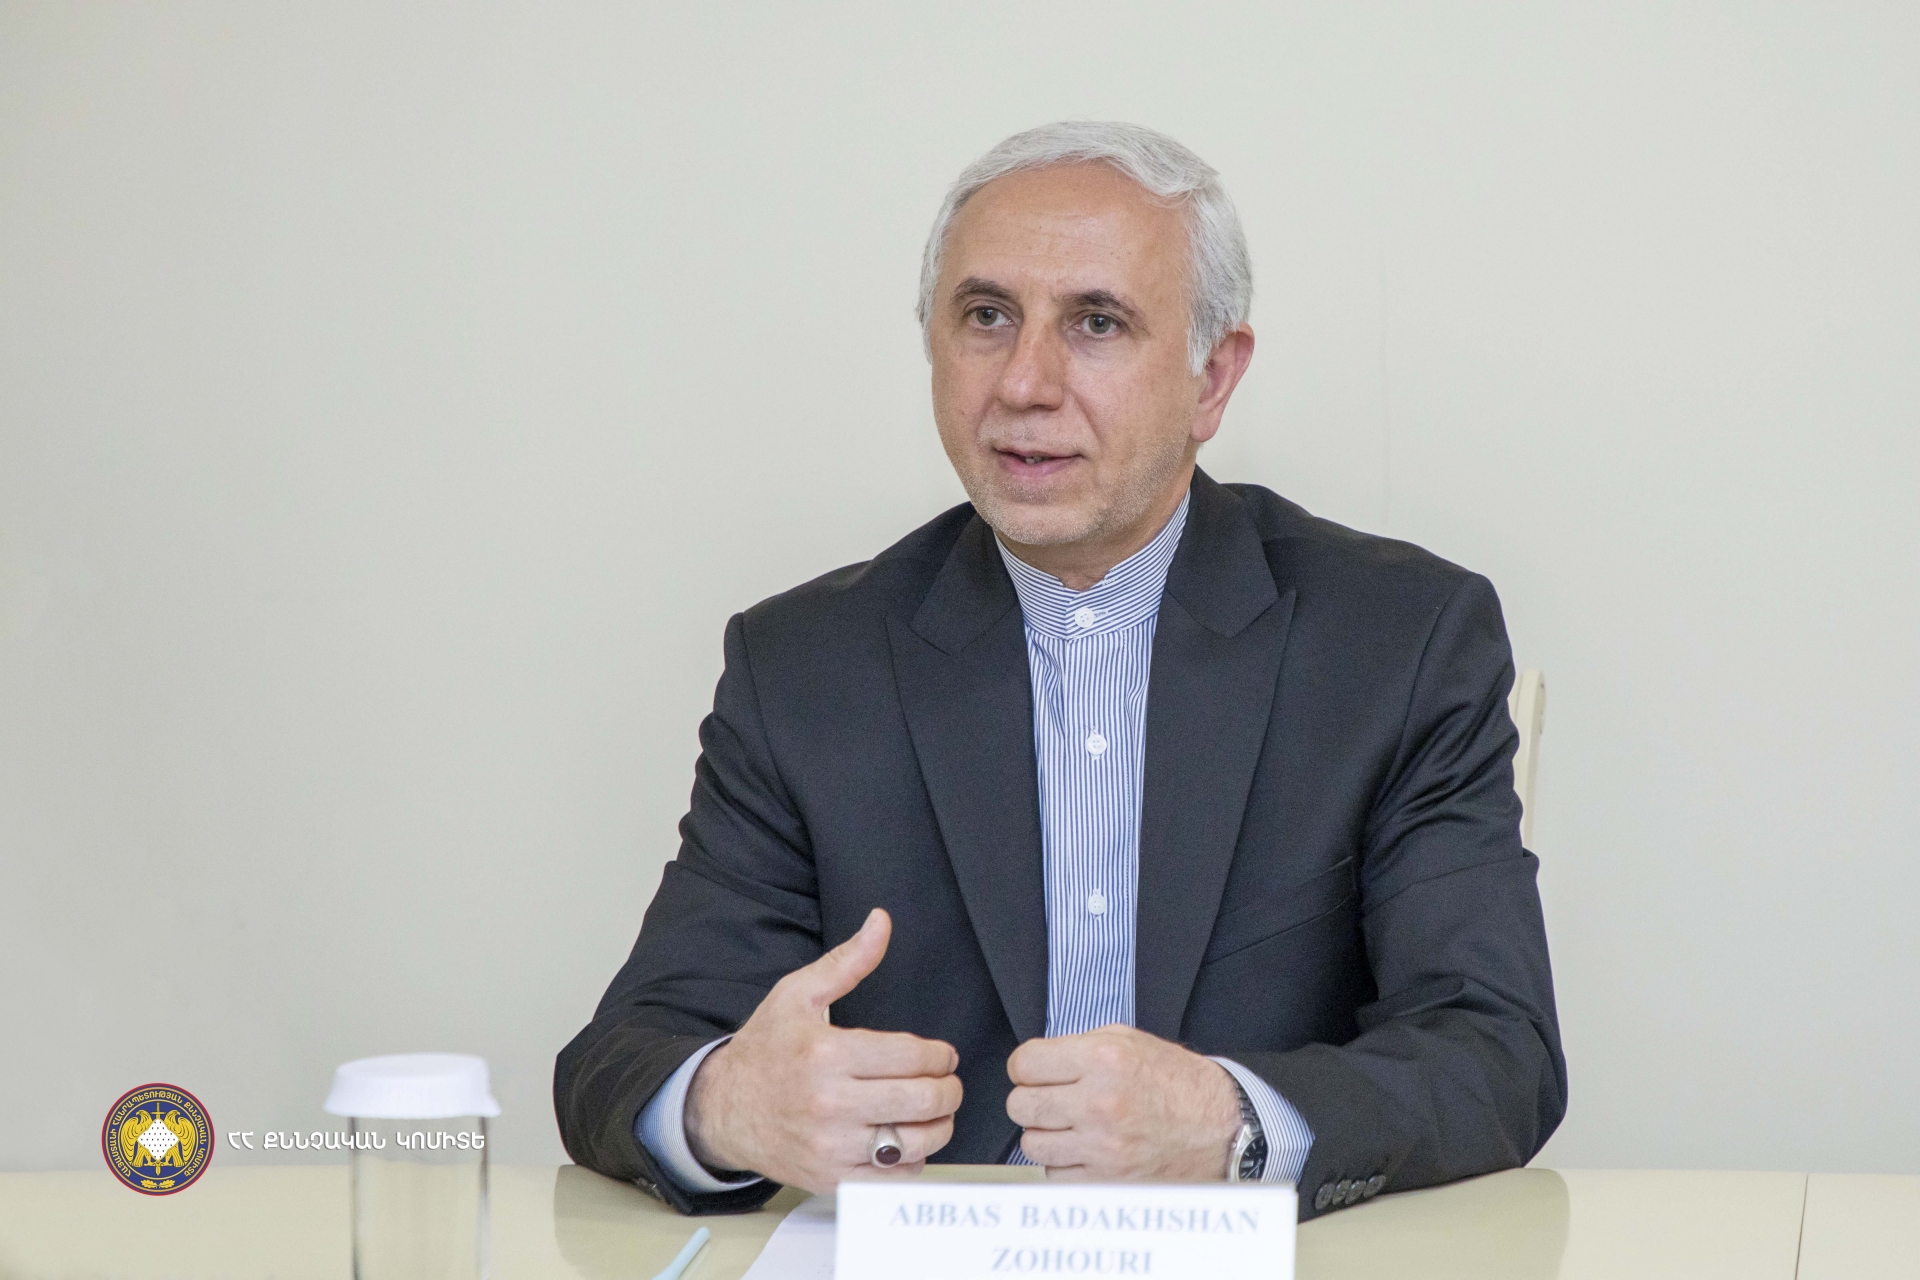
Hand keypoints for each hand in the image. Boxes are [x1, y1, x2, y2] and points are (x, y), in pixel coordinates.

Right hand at [684, 908, 963, 1192]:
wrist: (722, 1108)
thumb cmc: (765, 1048)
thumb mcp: (798, 994)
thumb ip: (847, 961)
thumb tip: (881, 922)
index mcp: (827, 1055)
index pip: (911, 1057)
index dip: (939, 1055)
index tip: (941, 1055)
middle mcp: (830, 1104)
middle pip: (921, 1101)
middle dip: (948, 1089)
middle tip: (948, 1082)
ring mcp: (830, 1146)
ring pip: (914, 1142)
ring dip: (938, 1126)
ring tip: (933, 1111)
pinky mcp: (830, 1177)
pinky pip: (892, 1178)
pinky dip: (911, 1161)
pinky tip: (905, 1139)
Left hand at [1006, 1024, 1241, 1180]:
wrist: (1220, 1126)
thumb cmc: (1175, 1081)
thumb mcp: (1128, 1041)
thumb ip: (1077, 1048)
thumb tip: (1034, 1064)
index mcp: (1103, 1059)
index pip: (1024, 1064)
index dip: (1026, 1067)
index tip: (1036, 1071)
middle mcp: (1100, 1103)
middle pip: (1021, 1105)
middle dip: (1030, 1099)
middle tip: (1050, 1098)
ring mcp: (1102, 1147)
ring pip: (1032, 1144)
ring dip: (1046, 1134)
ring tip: (1070, 1125)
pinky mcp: (1107, 1181)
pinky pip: (1055, 1174)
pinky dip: (1064, 1163)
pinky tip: (1085, 1148)